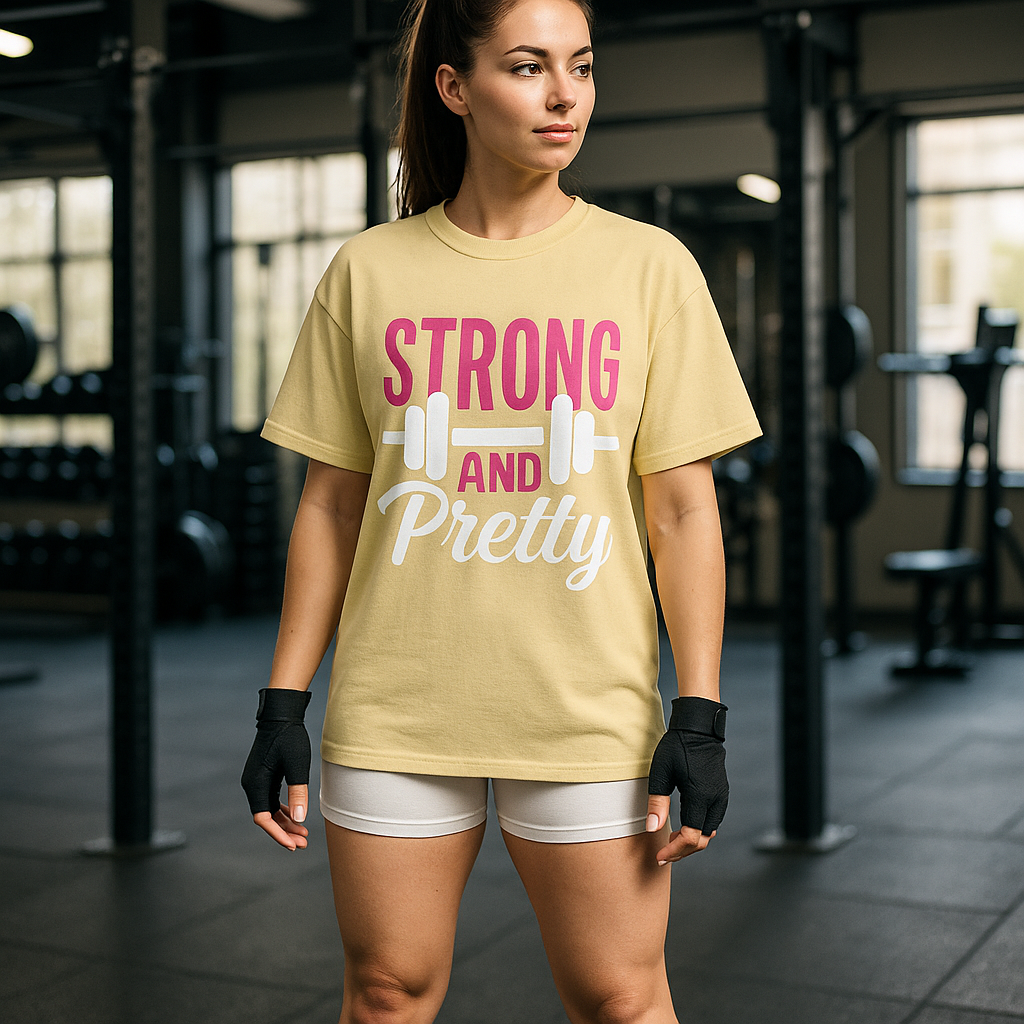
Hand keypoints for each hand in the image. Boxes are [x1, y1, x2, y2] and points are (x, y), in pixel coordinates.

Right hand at [241, 688, 311, 850]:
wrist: (281, 714)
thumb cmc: (289, 737)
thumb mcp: (297, 766)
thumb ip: (297, 793)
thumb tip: (299, 820)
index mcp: (256, 784)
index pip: (263, 819)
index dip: (278, 834)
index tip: (293, 845)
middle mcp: (252, 784)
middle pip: (266, 817)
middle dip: (284, 831)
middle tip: (303, 843)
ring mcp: (257, 779)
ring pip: (269, 809)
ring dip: (285, 822)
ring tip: (303, 834)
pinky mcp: (263, 775)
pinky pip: (271, 799)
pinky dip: (282, 809)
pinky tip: (295, 816)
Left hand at [646, 696, 727, 864]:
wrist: (698, 728)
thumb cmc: (677, 747)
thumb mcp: (661, 773)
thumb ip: (657, 803)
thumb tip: (652, 829)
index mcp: (700, 796)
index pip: (691, 838)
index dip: (675, 851)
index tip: (660, 856)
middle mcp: (715, 800)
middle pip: (703, 840)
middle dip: (683, 851)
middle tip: (664, 853)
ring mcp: (721, 797)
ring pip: (710, 832)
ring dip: (692, 841)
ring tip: (672, 839)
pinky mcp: (722, 793)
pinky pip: (713, 820)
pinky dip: (699, 829)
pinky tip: (684, 825)